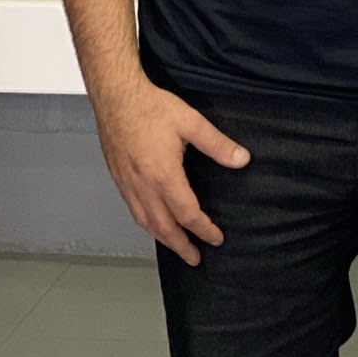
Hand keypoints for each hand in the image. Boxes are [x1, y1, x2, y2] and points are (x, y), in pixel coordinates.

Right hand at [94, 77, 249, 265]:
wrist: (115, 97)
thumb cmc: (151, 107)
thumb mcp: (191, 122)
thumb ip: (217, 144)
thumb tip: (242, 160)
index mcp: (163, 176)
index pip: (187, 213)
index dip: (203, 229)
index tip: (216, 238)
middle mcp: (143, 186)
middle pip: (164, 227)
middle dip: (181, 245)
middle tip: (195, 259)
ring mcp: (128, 184)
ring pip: (146, 222)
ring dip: (163, 238)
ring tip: (176, 246)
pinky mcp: (119, 178)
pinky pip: (133, 210)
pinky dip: (146, 224)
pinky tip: (153, 222)